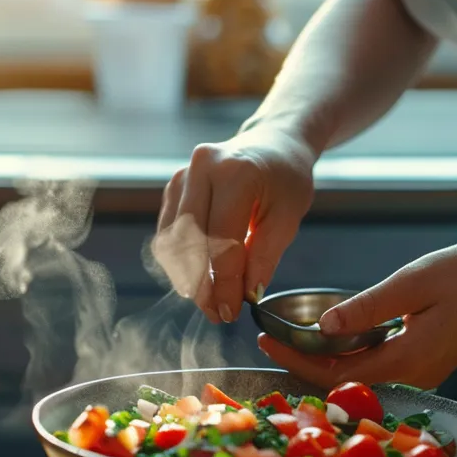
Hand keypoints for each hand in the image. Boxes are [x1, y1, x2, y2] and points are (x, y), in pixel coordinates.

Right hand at [152, 126, 317, 323]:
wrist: (273, 142)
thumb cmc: (286, 178)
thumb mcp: (288, 216)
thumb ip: (264, 255)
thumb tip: (245, 294)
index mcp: (235, 172)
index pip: (222, 242)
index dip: (226, 283)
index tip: (231, 312)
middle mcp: (201, 168)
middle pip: (190, 243)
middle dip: (202, 286)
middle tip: (217, 314)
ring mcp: (182, 175)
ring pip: (172, 241)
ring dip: (186, 277)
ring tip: (208, 301)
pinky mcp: (173, 186)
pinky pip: (168, 232)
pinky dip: (180, 260)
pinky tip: (198, 278)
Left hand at [258, 242, 456, 388]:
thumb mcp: (413, 282)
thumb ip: (368, 307)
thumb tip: (325, 328)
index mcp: (408, 360)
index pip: (337, 374)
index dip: (297, 360)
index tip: (265, 340)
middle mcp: (415, 377)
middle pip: (346, 383)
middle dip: (304, 364)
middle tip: (270, 340)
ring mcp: (424, 374)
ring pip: (362, 377)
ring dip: (327, 362)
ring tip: (293, 339)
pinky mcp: (429, 364)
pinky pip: (381, 368)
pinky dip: (352, 357)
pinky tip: (336, 338)